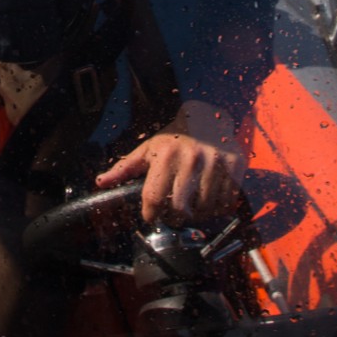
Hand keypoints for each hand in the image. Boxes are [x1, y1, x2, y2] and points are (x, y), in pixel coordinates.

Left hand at [94, 102, 243, 224]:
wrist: (207, 118)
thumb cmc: (174, 138)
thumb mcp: (148, 149)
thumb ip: (125, 168)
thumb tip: (101, 182)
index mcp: (167, 154)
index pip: (153, 198)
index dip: (149, 214)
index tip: (150, 215)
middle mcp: (192, 159)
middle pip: (179, 209)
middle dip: (172, 218)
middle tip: (171, 213)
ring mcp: (216, 163)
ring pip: (203, 210)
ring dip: (196, 215)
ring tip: (190, 206)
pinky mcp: (235, 167)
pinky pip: (225, 204)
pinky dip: (216, 210)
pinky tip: (208, 200)